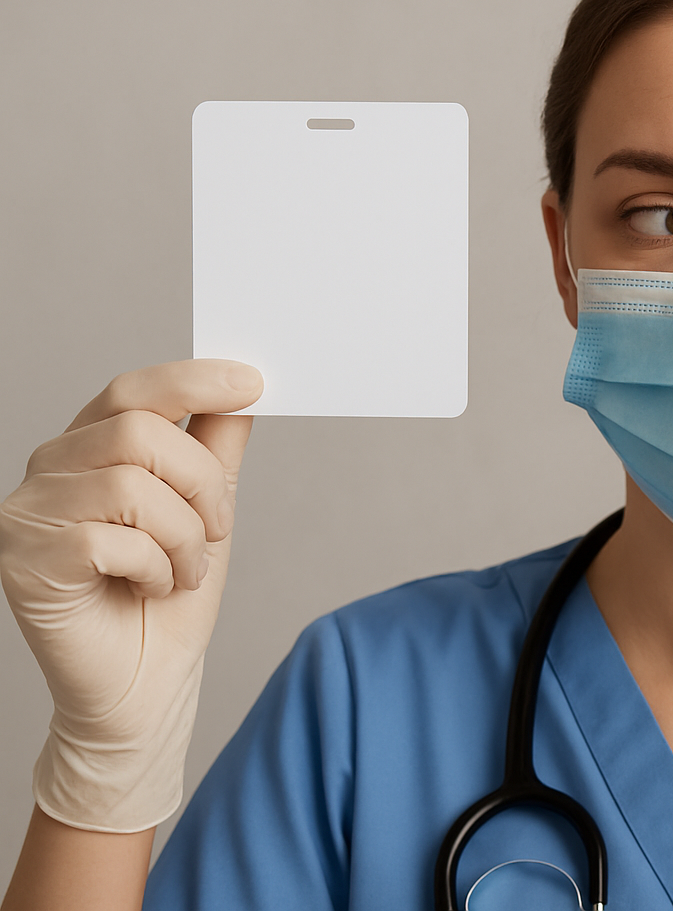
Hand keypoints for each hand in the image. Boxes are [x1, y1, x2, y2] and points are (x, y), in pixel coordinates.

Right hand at [0, 359, 262, 831]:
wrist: (145, 688)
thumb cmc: (168, 602)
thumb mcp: (207, 514)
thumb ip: (215, 451)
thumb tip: (240, 390)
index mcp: (88, 450)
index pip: (131, 390)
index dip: (192, 380)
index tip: (252, 381)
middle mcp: (47, 472)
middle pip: (139, 430)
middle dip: (200, 482)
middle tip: (214, 531)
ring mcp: (27, 516)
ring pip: (130, 483)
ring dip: (182, 534)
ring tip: (182, 570)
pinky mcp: (23, 562)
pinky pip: (110, 538)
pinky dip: (155, 565)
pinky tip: (150, 588)